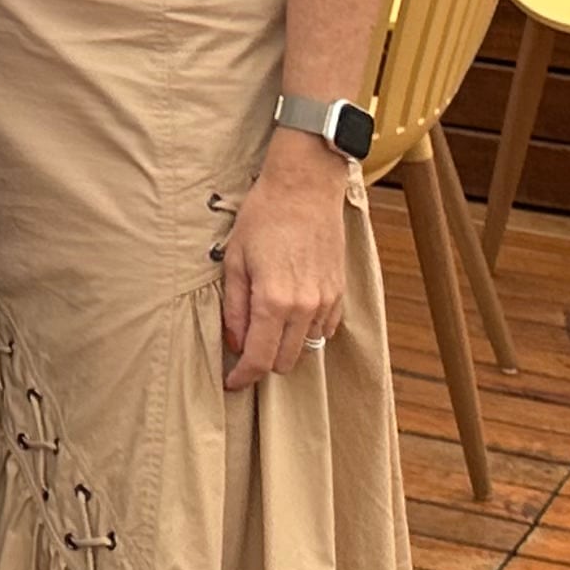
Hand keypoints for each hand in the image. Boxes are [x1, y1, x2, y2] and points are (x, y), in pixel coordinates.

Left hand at [219, 137, 351, 391]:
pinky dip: (306, 331)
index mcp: (273, 301)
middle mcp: (304, 307)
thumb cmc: (264, 217)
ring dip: (285, 347)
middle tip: (243, 347)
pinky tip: (290, 312)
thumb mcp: (235, 260)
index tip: (231, 382)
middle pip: (284, 362)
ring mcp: (326, 301)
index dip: (242, 377)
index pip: (259, 359)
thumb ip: (234, 307)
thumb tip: (233, 342)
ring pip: (306, 348)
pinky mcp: (339, 293)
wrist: (305, 188)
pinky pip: (324, 330)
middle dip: (262, 362)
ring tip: (266, 325)